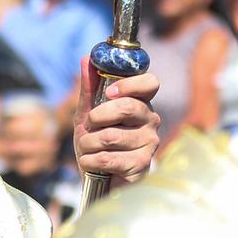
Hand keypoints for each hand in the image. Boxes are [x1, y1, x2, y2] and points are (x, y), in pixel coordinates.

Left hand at [73, 62, 160, 184]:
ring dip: (88, 144)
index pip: (150, 82)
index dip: (129, 84)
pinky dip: (89, 161)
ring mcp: (149, 143)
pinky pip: (108, 157)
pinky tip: (92, 164)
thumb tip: (86, 57)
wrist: (96, 180)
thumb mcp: (87, 115)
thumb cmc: (96, 144)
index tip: (108, 93)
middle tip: (90, 126)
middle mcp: (151, 120)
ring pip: (110, 136)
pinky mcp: (141, 166)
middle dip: (97, 117)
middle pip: (126, 107)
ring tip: (88, 149)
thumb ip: (89, 88)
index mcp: (141, 103)